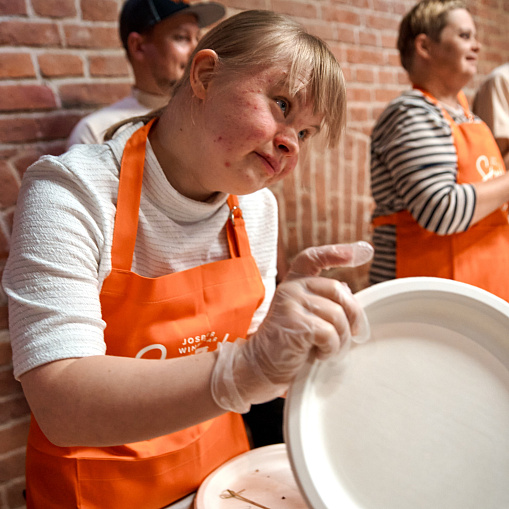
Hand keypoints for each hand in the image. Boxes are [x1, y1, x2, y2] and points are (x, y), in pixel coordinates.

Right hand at [211, 241, 372, 412]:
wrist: (260, 366)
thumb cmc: (288, 344)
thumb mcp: (306, 316)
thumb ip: (322, 300)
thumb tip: (347, 290)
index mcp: (294, 283)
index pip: (313, 258)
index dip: (337, 252)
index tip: (363, 251)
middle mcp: (291, 288)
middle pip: (339, 290)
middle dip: (353, 315)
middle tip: (353, 335)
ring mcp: (291, 303)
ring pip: (337, 314)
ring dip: (341, 338)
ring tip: (330, 349)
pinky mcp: (295, 322)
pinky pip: (330, 333)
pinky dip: (331, 348)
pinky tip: (320, 354)